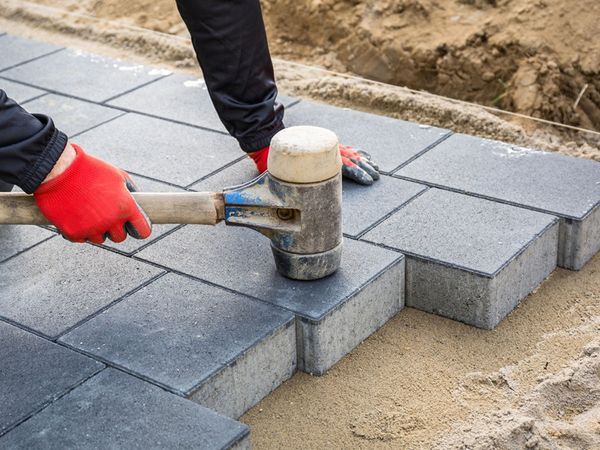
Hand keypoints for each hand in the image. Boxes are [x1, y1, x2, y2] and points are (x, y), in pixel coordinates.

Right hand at [34, 143, 150, 243]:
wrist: (59, 169)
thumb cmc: (91, 170)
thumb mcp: (118, 176)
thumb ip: (131, 191)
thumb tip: (138, 202)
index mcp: (126, 207)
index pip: (142, 231)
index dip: (140, 229)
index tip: (134, 227)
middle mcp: (111, 221)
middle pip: (120, 237)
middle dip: (115, 229)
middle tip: (105, 215)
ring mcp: (92, 229)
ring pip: (100, 239)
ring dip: (97, 230)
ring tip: (88, 211)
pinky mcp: (73, 233)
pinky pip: (81, 239)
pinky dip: (79, 230)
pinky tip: (75, 215)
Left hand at [248, 143, 380, 184]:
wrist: (266, 140)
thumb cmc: (273, 161)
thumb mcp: (280, 176)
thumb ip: (290, 188)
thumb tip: (296, 204)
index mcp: (317, 160)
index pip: (343, 166)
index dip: (358, 173)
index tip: (368, 180)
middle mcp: (323, 152)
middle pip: (350, 159)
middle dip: (365, 168)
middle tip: (376, 177)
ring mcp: (324, 147)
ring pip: (350, 153)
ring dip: (364, 161)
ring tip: (376, 169)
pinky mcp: (323, 145)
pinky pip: (344, 149)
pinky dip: (356, 153)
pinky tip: (365, 156)